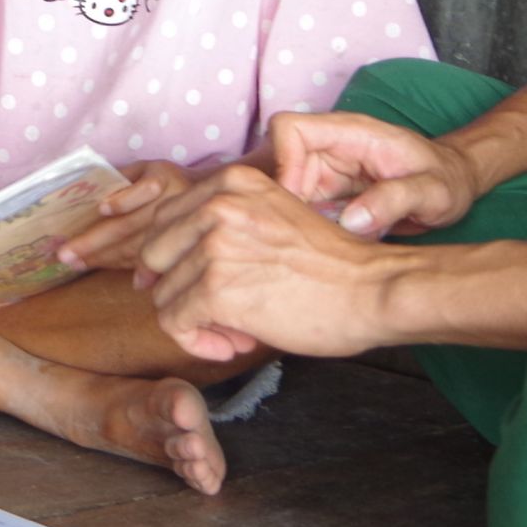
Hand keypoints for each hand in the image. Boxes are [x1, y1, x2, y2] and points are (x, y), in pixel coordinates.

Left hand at [57, 161, 192, 271]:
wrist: (211, 201)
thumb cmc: (167, 181)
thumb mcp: (147, 168)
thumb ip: (122, 175)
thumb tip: (86, 186)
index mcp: (163, 178)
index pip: (144, 189)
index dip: (123, 200)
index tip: (101, 209)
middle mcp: (171, 205)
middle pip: (130, 225)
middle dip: (95, 241)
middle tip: (65, 253)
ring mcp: (175, 231)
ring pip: (134, 247)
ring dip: (102, 257)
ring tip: (75, 262)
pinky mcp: (176, 250)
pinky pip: (144, 259)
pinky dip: (121, 265)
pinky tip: (100, 267)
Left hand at [130, 165, 407, 362]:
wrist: (373, 290)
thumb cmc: (330, 265)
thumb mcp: (271, 218)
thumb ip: (222, 225)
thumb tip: (154, 265)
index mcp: (230, 182)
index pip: (165, 219)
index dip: (175, 260)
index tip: (204, 284)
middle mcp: (217, 204)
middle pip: (154, 256)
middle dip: (179, 290)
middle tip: (221, 312)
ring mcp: (214, 245)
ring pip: (163, 295)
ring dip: (197, 322)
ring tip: (238, 329)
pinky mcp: (216, 288)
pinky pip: (175, 324)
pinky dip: (198, 343)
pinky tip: (234, 344)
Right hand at [265, 110, 482, 238]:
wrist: (455, 184)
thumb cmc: (447, 180)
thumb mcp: (433, 192)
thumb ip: (395, 200)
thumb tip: (352, 221)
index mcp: (351, 133)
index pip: (289, 128)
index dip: (281, 163)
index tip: (295, 201)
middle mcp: (328, 148)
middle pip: (272, 161)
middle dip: (273, 198)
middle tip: (291, 235)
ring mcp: (322, 172)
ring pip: (275, 188)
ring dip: (280, 216)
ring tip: (300, 246)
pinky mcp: (321, 196)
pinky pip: (291, 207)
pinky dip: (290, 228)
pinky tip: (308, 251)